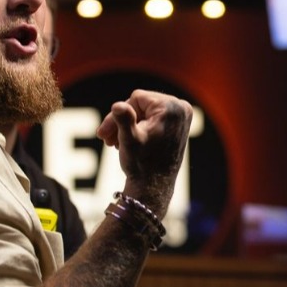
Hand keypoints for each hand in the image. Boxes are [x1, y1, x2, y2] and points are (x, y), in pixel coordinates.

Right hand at [96, 90, 191, 214]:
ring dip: (126, 126)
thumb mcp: (129, 141)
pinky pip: (152, 119)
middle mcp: (182, 108)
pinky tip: (125, 143)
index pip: (136, 98)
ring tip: (113, 143)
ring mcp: (182, 116)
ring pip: (144, 113)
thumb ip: (123, 120)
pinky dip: (138, 129)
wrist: (153, 188)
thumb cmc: (141, 165)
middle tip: (104, 138)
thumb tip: (118, 105)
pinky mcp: (178, 125)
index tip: (104, 132)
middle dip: (121, 121)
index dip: (118, 114)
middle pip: (140, 105)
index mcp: (172, 108)